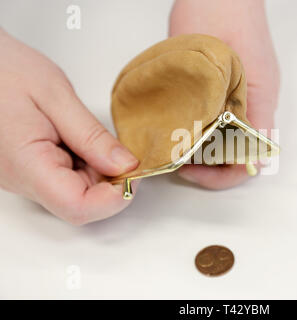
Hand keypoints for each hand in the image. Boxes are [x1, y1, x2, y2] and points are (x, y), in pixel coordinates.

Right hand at [0, 29, 138, 224]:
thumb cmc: (4, 70)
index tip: (134, 172)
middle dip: (110, 180)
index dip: (114, 197)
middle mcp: (21, 180)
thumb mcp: (55, 95)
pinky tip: (79, 138)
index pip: (78, 206)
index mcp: (26, 164)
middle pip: (81, 201)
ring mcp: (23, 179)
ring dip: (97, 169)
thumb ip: (92, 136)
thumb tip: (124, 166)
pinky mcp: (28, 172)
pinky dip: (84, 163)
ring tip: (89, 133)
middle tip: (119, 147)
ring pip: (75, 192)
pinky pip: (65, 179)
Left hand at [169, 0, 279, 188]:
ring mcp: (237, 96)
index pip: (249, 159)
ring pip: (221, 138)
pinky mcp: (222, 87)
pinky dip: (195, 128)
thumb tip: (237, 155)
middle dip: (205, 164)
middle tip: (174, 156)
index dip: (221, 175)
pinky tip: (176, 124)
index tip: (189, 168)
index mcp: (259, 102)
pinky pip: (212, 118)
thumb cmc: (223, 13)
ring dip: (198, 147)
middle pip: (234, 153)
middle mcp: (251, 104)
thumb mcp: (228, 66)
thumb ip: (237, 109)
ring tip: (172, 142)